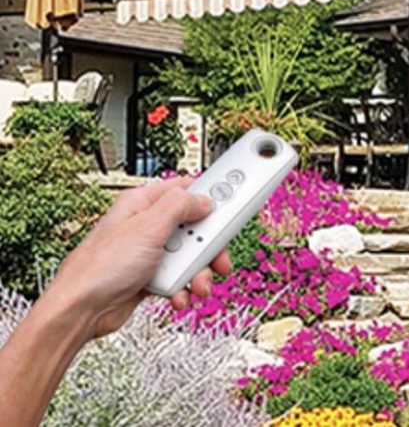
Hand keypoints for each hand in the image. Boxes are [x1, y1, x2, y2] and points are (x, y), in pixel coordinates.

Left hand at [49, 176, 231, 338]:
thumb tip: (204, 200)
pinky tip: (178, 295)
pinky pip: (180, 278)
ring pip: (191, 256)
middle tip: (218, 257)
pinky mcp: (152, 277)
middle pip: (196, 227)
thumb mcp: (149, 227)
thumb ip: (181, 206)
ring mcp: (151, 252)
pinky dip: (184, 288)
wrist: (80, 312)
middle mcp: (149, 225)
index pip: (187, 188)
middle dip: (209, 246)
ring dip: (198, 273)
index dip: (212, 195)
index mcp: (145, 204)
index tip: (235, 202)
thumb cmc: (101, 268)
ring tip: (196, 285)